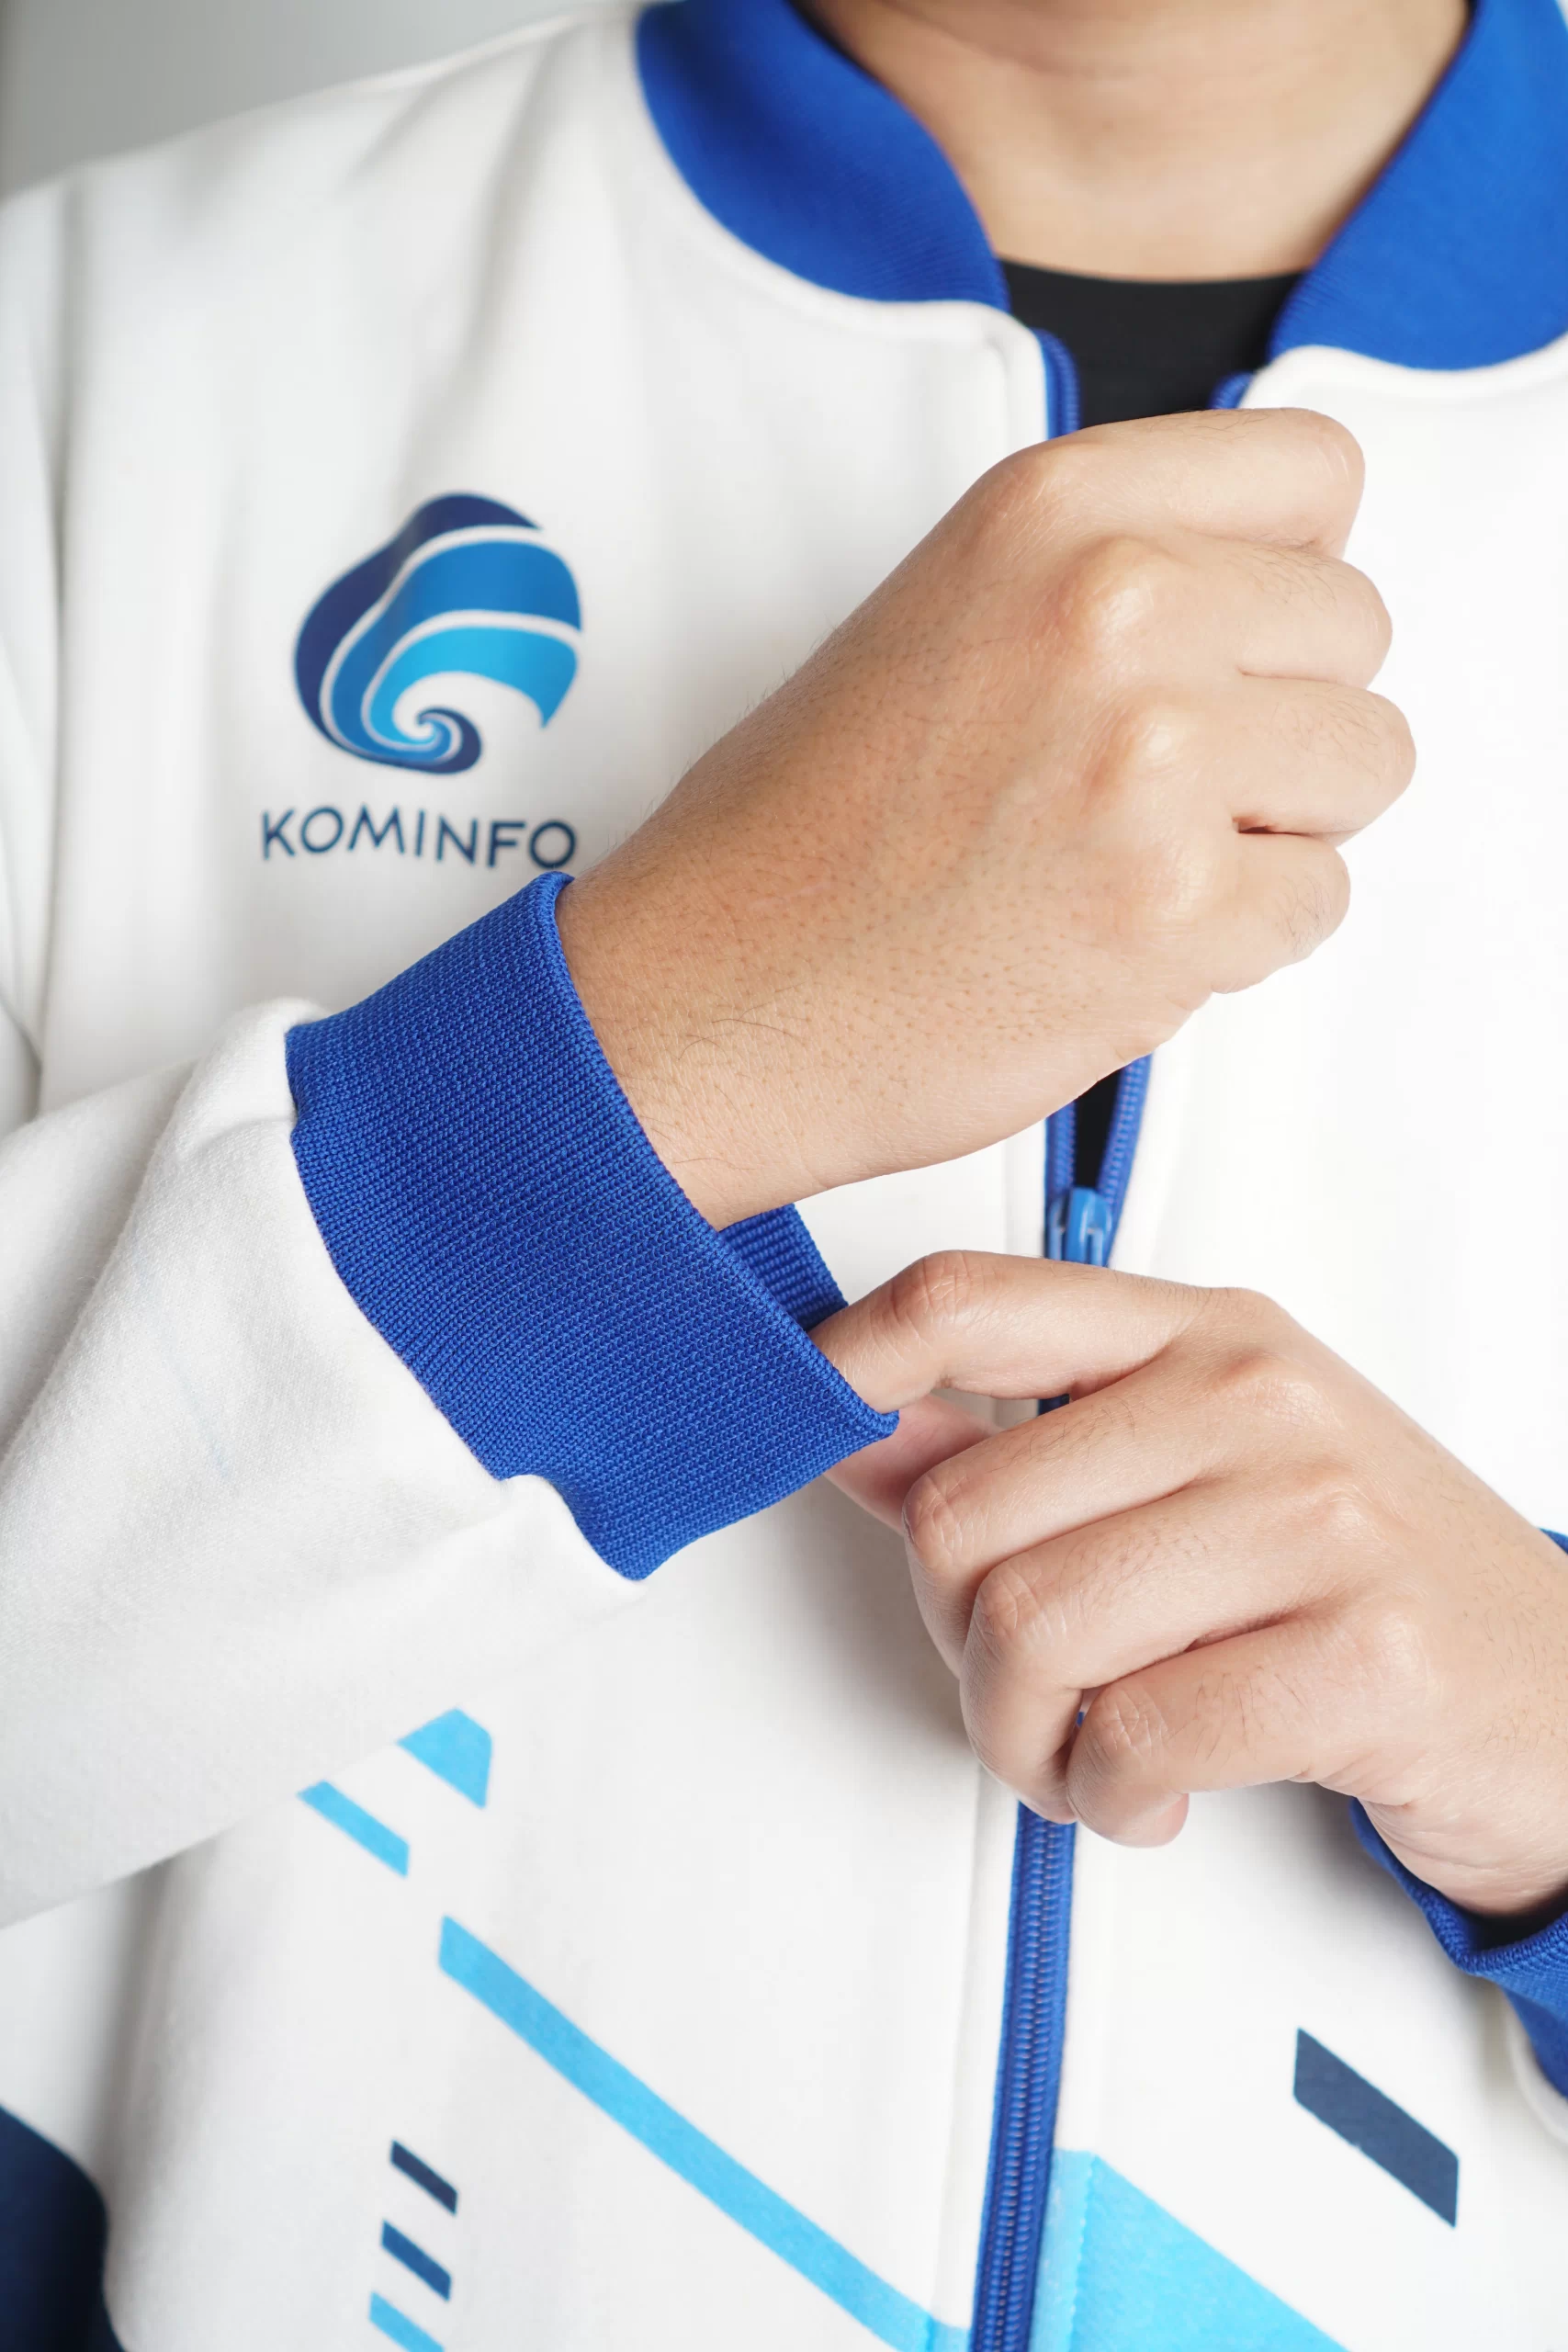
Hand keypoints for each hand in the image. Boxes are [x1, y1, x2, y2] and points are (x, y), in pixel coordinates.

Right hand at [559, 408, 1411, 1226]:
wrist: (709, 1002)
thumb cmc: (794, 841)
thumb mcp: (939, 613)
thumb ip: (1106, 571)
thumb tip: (1268, 593)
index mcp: (1050, 509)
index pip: (1317, 470)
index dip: (1287, 571)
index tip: (1236, 636)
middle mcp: (1116, 604)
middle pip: (1357, 628)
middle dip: (1282, 717)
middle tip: (1158, 787)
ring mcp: (1155, 758)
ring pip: (1367, 765)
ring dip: (1280, 827)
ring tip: (1137, 862)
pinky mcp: (1178, 908)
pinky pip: (1319, 902)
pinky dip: (1242, 939)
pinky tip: (1118, 939)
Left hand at [816, 1253, 1567, 1920]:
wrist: (1566, 1702)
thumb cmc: (1368, 1584)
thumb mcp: (1202, 1478)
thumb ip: (1029, 1449)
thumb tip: (858, 1436)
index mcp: (1206, 1337)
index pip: (971, 1302)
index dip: (852, 1365)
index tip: (816, 1438)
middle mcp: (1255, 1400)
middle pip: (962, 1509)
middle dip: (958, 1642)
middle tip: (1025, 1692)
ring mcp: (1319, 1517)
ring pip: (1032, 1626)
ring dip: (1027, 1739)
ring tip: (1089, 1754)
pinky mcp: (1365, 1654)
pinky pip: (1135, 1735)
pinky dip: (1112, 1797)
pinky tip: (1158, 1790)